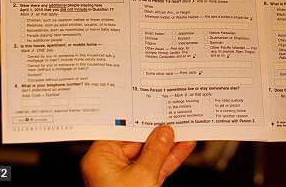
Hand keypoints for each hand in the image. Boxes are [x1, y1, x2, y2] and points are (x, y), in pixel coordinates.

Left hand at [81, 125, 195, 186]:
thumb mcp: (143, 175)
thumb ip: (156, 151)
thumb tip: (164, 133)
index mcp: (99, 158)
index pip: (121, 129)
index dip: (140, 118)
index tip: (155, 107)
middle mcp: (108, 166)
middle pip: (137, 141)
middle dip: (158, 131)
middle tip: (174, 117)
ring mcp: (123, 178)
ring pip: (149, 155)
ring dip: (168, 145)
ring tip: (185, 130)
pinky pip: (154, 168)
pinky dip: (168, 160)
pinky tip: (183, 148)